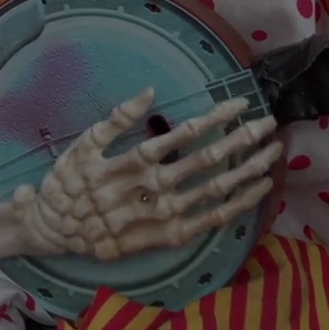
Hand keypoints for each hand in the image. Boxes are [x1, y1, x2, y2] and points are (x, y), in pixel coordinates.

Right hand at [12, 89, 280, 260]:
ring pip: (212, 192)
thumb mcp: (82, 143)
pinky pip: (208, 221)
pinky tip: (257, 189)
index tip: (238, 104)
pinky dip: (236, 205)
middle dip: (239, 141)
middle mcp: (146, 190)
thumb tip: (150, 92)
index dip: (211, 120)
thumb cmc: (70, 181)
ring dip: (245, 170)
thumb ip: (116, 119)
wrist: (56, 229)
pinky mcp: (165, 237)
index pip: (178, 136)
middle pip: (203, 163)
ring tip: (272, 151)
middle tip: (267, 122)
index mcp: (126, 163)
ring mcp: (158, 216)